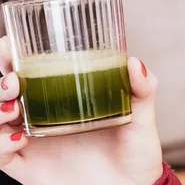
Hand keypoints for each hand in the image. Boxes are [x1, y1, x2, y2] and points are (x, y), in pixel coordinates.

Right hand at [0, 37, 163, 184]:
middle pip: (6, 88)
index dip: (14, 53)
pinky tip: (20, 138)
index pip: (32, 65)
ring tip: (14, 107)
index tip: (12, 44)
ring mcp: (35, 139)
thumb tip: (134, 62)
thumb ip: (142, 89)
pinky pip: (1, 155)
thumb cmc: (135, 149)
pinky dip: (1, 144)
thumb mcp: (142, 115)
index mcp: (66, 92)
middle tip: (13, 80)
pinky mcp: (30, 167)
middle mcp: (44, 112)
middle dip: (2, 78)